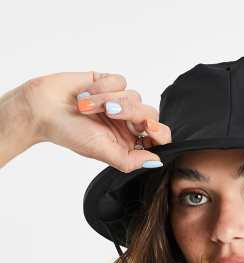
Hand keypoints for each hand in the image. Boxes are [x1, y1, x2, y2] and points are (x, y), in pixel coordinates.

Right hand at [22, 71, 171, 171]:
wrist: (43, 108)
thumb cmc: (71, 133)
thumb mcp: (104, 153)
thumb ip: (132, 161)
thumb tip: (157, 161)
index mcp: (130, 142)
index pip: (158, 137)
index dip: (159, 132)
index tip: (149, 128)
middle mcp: (127, 123)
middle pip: (150, 114)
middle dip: (131, 112)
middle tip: (111, 113)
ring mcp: (119, 102)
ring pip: (135, 96)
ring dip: (108, 100)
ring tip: (86, 107)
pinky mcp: (109, 83)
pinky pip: (121, 81)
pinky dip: (103, 88)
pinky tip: (85, 94)